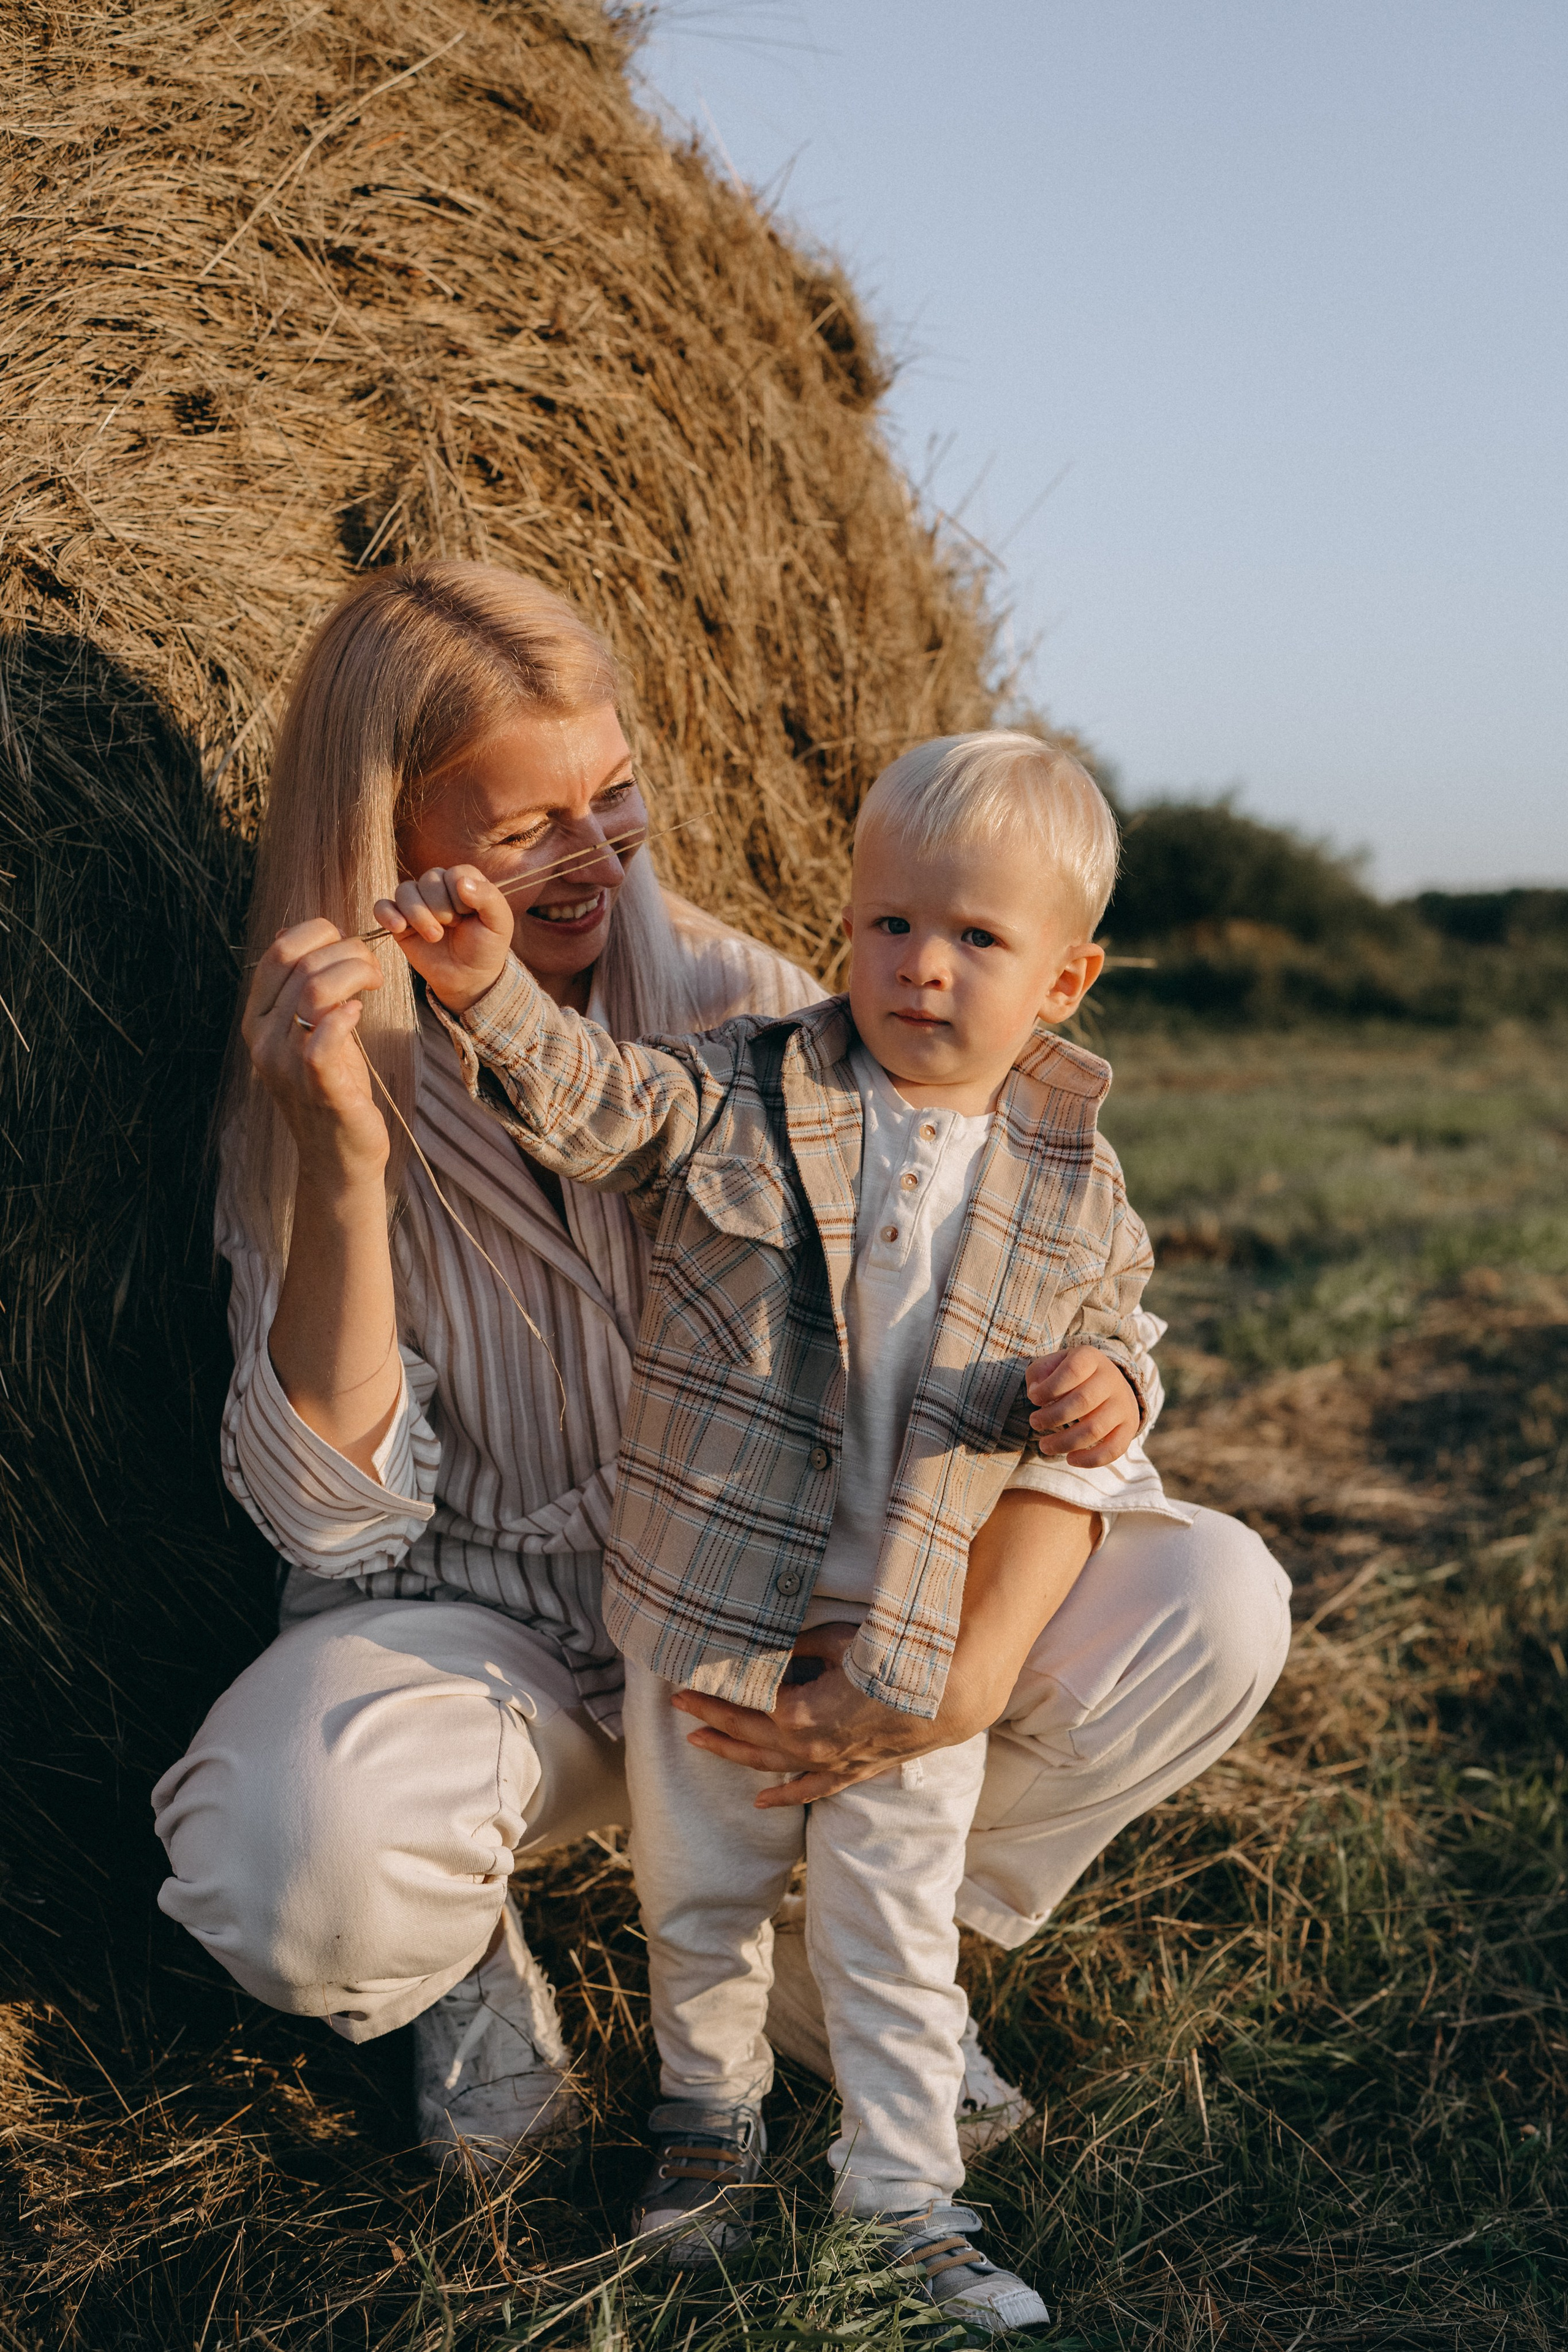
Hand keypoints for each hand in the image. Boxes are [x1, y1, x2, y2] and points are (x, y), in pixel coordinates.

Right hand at [243, 921, 388, 1190]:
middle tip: (374, 970)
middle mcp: (262, 1038)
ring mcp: (285, 1063)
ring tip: (374, 984)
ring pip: (313, 990)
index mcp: (258, 1019)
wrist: (338, 1156)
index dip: (319, 934)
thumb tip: (289, 934)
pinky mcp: (318, 1086)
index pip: (278, 952)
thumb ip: (296, 988)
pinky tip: (359, 1014)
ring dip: (354, 973)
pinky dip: (346, 1015)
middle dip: (348, 951)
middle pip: (301, 964)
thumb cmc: (333, 1087)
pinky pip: (322, 1036)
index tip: (349, 948)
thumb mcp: (307, 1032)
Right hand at [373, 863, 513, 1015]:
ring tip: (434, 937)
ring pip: (405, 890)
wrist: (468, 977)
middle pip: (429, 879)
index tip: (468, 916)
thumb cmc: (486, 947)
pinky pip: (382, 906)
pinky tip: (400, 928)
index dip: (460, 896)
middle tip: (453, 928)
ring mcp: (417, 902)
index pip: (455, 873)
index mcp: (464, 881)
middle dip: (441, 908)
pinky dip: (387, 914)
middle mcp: (439, 887)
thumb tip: (462, 882)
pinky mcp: (399, 920)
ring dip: (418, 915)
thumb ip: (488, 898)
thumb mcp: (499, 923)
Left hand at [672, 1623, 971, 1806]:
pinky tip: (762, 1801)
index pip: (741, 1704)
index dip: (711, 1693)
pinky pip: (811, 1791)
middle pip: (747, 1735)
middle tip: (680, 1705)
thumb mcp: (834, 1641)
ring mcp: (828, 1764)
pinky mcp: (851, 1771)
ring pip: (769, 1765)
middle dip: (712, 1719)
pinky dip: (784, 1796)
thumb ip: (795, 1646)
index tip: (684, 1682)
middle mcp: (805, 1747)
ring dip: (733, 1754)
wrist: (944, 1696)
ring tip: (701, 1742)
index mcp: (795, 1714)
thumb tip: (768, 1645)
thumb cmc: (890, 1659)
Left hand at [1026, 1346, 1139, 1466]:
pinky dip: (1091, 1459)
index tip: (1034, 1399)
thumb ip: (1038, 1373)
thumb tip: (1036, 1393)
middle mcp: (1112, 1379)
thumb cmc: (1072, 1376)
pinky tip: (1071, 1459)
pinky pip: (1114, 1449)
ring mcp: (1123, 1404)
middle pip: (1083, 1401)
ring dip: (1065, 1442)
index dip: (1049, 1387)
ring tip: (1045, 1446)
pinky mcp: (1129, 1427)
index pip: (1073, 1370)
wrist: (1108, 1383)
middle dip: (1053, 1416)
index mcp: (1091, 1358)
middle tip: (1035, 1422)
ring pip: (1095, 1428)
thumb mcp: (1053, 1365)